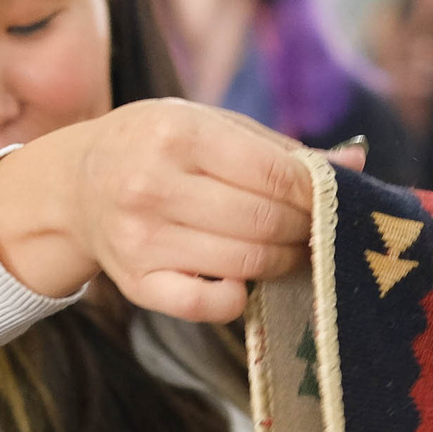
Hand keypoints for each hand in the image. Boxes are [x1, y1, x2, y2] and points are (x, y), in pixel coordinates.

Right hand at [0, 100, 331, 324]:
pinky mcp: (137, 283)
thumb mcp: (209, 126)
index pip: (274, 174)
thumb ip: (280, 149)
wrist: (76, 185)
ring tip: (289, 249)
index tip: (331, 200)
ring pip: (246, 263)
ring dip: (283, 261)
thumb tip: (356, 164)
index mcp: (177, 132)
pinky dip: (238, 297)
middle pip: (264, 222)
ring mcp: (141, 238)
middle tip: (314, 228)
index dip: (316, 193)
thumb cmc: (158, 148)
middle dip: (303, 229)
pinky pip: (209, 305)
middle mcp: (152, 185)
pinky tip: (241, 279)